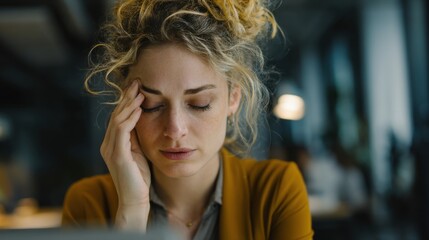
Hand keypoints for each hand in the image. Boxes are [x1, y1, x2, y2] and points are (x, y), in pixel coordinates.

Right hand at [100, 80, 149, 229]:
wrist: (135, 200)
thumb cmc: (139, 177)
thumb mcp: (139, 151)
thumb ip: (137, 136)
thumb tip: (143, 118)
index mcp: (112, 142)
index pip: (118, 116)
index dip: (126, 101)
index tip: (138, 87)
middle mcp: (108, 144)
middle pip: (116, 114)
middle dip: (126, 97)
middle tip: (137, 82)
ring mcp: (110, 149)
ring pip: (117, 120)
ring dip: (129, 105)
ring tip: (139, 92)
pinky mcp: (117, 155)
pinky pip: (122, 131)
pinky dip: (130, 118)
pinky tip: (139, 109)